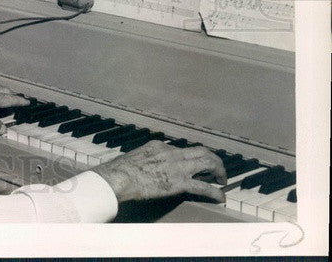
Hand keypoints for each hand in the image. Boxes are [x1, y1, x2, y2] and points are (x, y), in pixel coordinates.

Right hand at [92, 140, 226, 203]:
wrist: (120, 176)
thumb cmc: (122, 169)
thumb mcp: (136, 157)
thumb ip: (147, 159)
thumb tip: (146, 166)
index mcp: (160, 146)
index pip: (183, 150)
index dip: (192, 158)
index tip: (195, 166)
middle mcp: (172, 153)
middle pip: (201, 151)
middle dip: (213, 160)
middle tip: (217, 170)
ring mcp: (177, 167)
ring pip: (207, 163)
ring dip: (219, 171)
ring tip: (222, 180)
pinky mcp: (180, 182)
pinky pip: (203, 186)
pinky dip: (215, 192)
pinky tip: (220, 197)